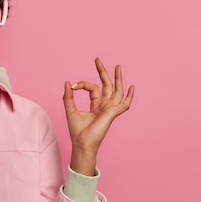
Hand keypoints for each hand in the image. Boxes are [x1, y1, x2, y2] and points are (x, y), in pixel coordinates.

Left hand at [63, 57, 133, 174]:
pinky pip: (124, 104)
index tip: (74, 86)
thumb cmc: (77, 130)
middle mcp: (104, 105)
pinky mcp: (113, 113)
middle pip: (106, 85)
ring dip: (117, 78)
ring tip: (117, 66)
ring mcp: (110, 109)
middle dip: (103, 72)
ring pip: (116, 90)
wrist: (81, 142)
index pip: (92, 88)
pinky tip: (132, 87)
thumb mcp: (70, 109)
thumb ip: (69, 96)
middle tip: (98, 59)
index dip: (83, 84)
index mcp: (96, 104)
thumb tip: (68, 82)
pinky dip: (129, 96)